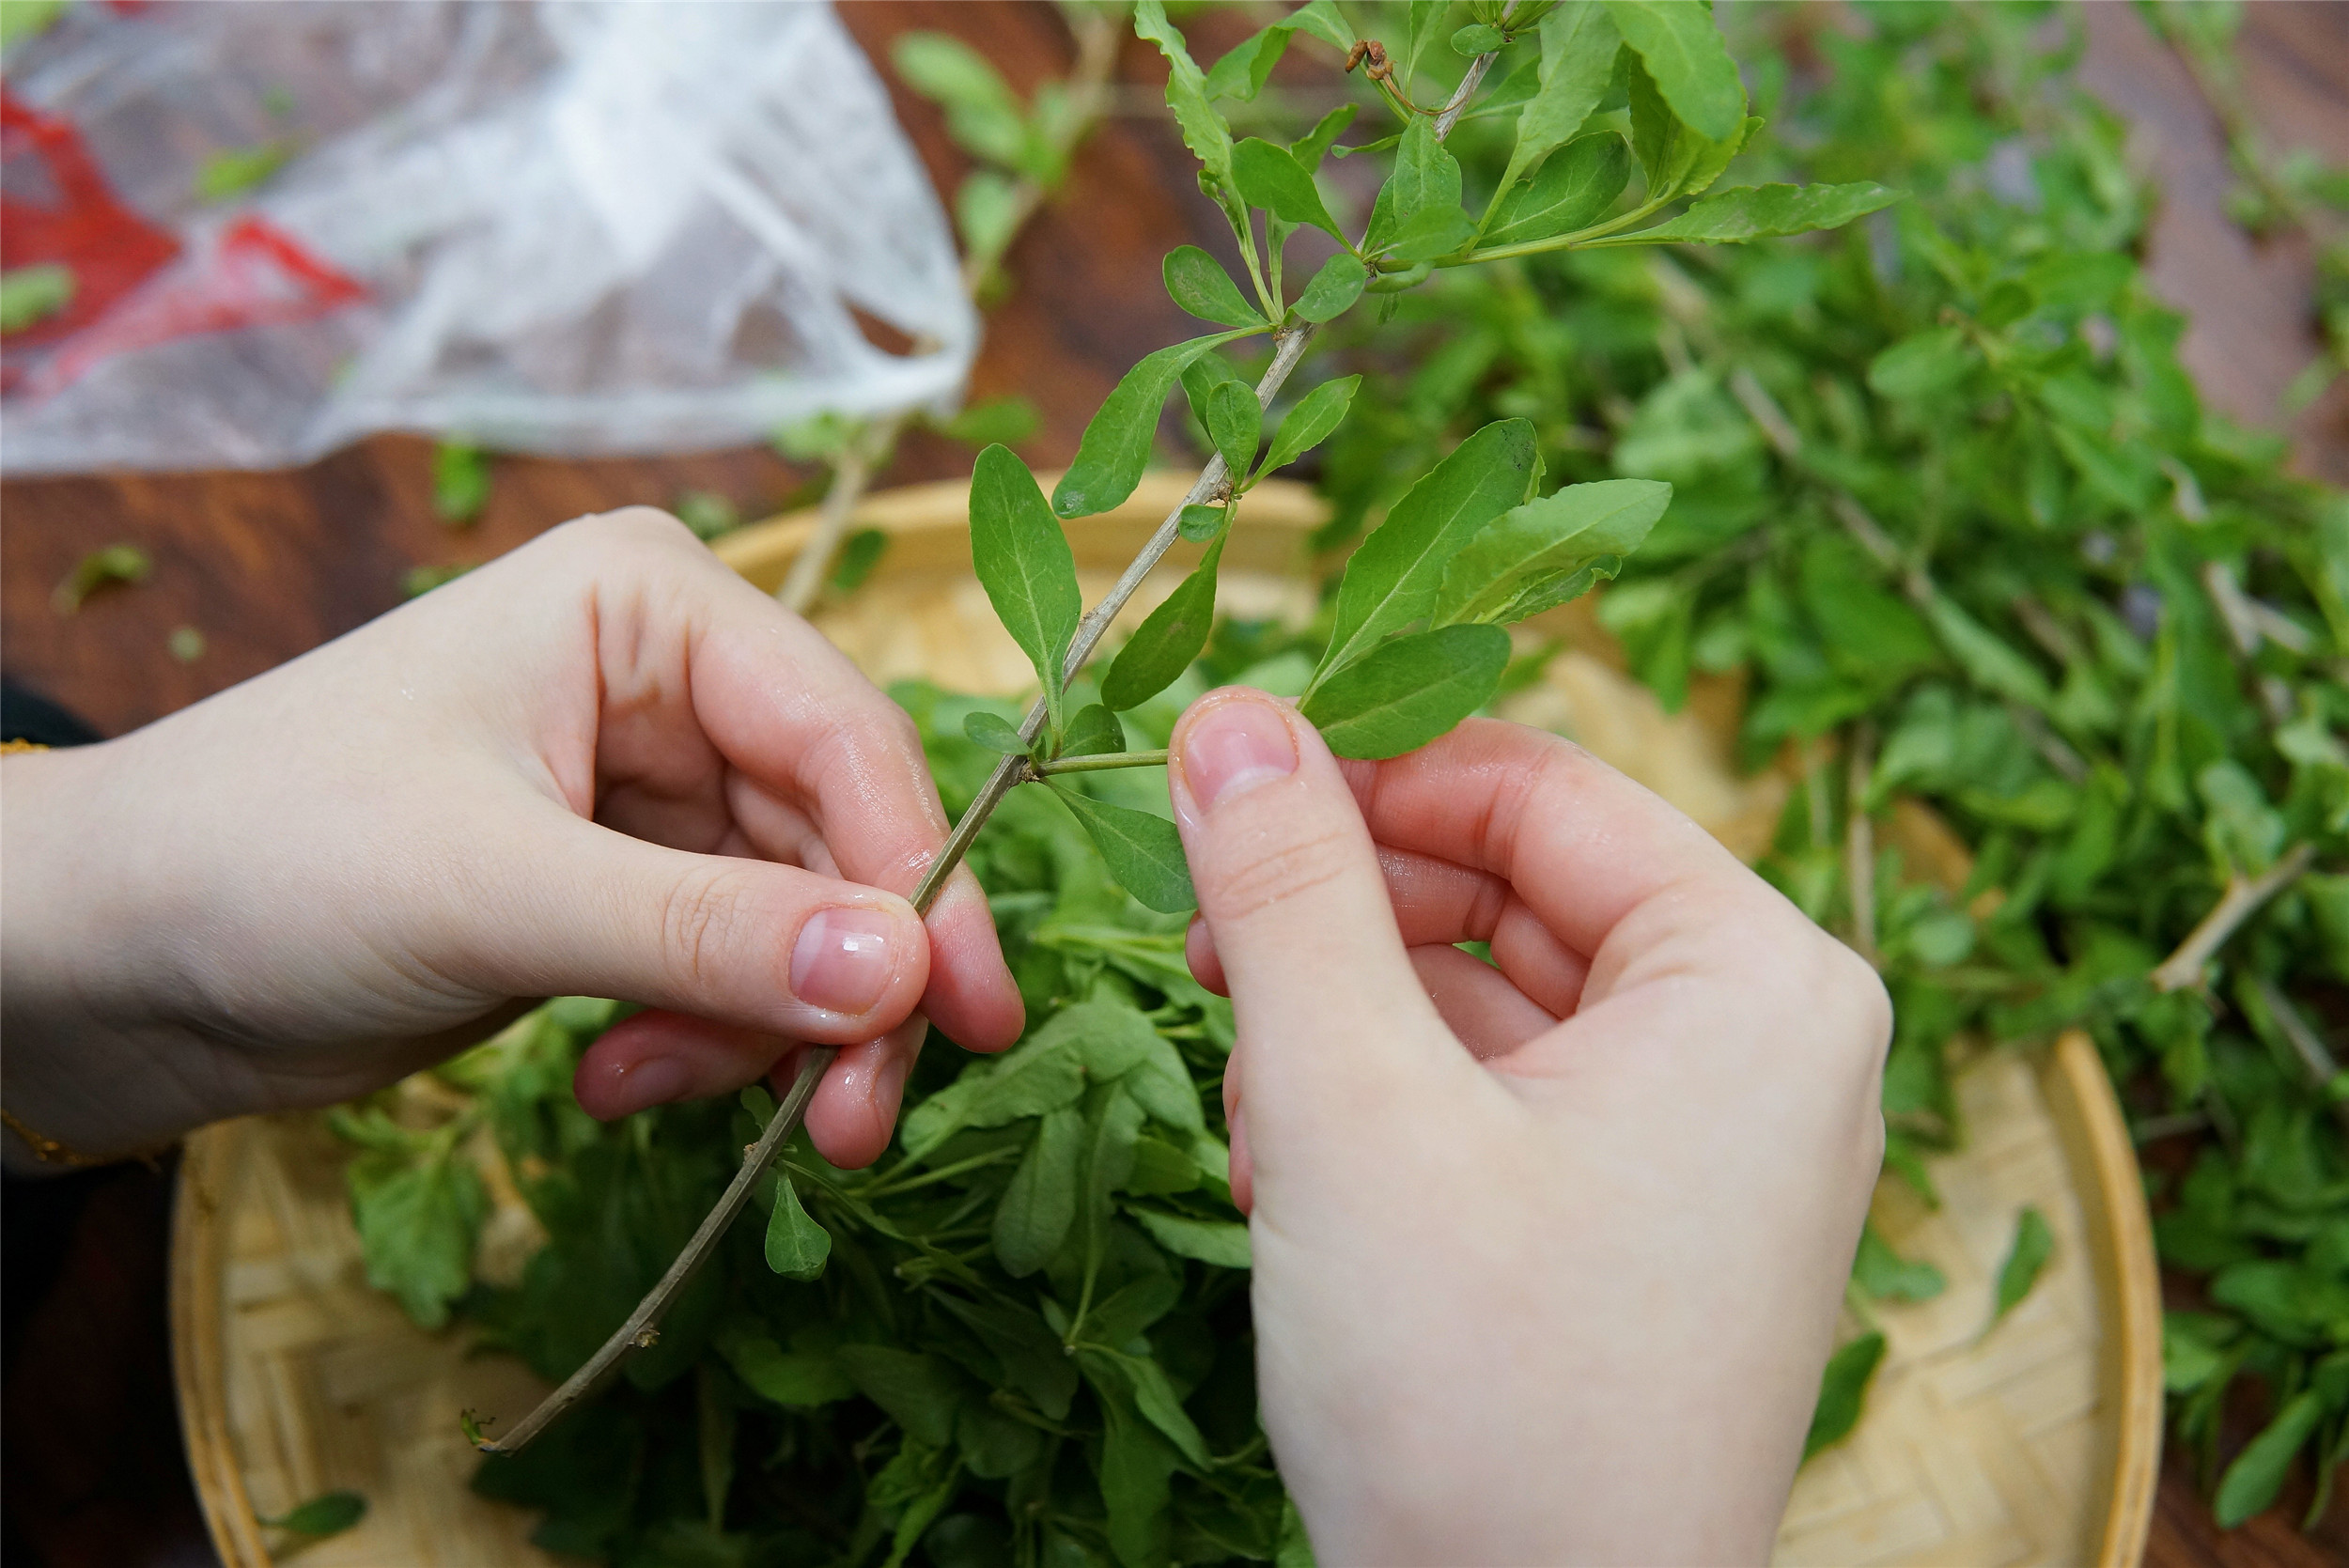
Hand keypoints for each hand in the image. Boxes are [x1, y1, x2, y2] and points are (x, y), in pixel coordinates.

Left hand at [0, 510, 1023, 1170]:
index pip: (844, 738)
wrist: (100, 959)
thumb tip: (906, 976)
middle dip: (842, 987)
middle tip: (843, 1132)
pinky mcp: (621, 880)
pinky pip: (732, 966)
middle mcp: (670, 677)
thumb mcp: (497, 892)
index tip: (966, 1022)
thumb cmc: (263, 858)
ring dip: (754, 1031)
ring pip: (798, 918)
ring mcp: (649, 782)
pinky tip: (610, 1077)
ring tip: (640, 1090)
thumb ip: (708, 933)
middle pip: (842, 839)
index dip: (921, 881)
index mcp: (648, 603)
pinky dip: (700, 1039)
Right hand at [1167, 689, 1888, 1565]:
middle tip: (1201, 947)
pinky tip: (1297, 1168)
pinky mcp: (1648, 1227)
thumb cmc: (1479, 1398)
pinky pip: (1507, 1096)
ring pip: (1491, 995)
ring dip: (1349, 1018)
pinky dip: (1390, 1105)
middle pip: (1513, 887)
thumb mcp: (1353, 1103)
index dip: (1362, 771)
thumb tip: (1232, 713)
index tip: (1211, 787)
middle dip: (1344, 916)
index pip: (1538, 785)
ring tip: (1255, 1101)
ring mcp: (1714, 1146)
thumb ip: (1288, 887)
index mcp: (1759, 979)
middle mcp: (1768, 1046)